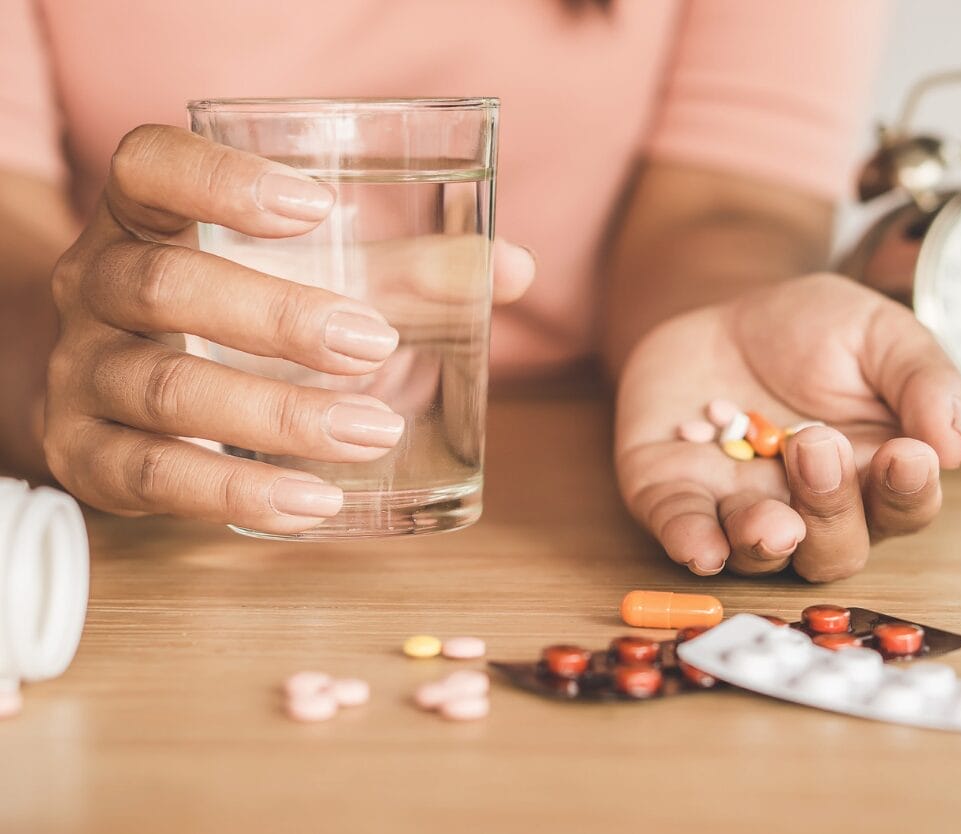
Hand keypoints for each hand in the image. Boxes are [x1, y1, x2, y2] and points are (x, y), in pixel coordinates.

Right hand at [44, 124, 532, 533]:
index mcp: (144, 217)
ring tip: (375, 433)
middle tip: (374, 343)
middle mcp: (96, 285)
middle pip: (166, 285)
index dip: (222, 180)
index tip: (316, 204)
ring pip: (166, 390)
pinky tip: (313, 504)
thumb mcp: (303, 276)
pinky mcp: (84, 456)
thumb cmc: (233, 316)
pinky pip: (154, 478)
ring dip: (277, 416)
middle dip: (277, 317)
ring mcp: (82, 373)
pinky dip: (237, 494)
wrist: (120, 390)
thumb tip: (513, 269)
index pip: (149, 167)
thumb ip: (404, 269)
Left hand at [615, 273, 960, 581]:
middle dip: (831, 509)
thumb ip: (923, 382)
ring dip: (765, 542)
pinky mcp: (678, 497)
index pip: (904, 507)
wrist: (722, 313)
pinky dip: (692, 543)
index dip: (908, 491)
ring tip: (770, 516)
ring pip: (762, 556)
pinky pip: (684, 533)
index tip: (907, 455)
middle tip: (816, 446)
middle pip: (835, 549)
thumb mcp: (878, 334)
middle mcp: (812, 510)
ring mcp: (741, 508)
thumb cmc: (813, 332)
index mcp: (874, 475)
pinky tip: (702, 547)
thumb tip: (957, 448)